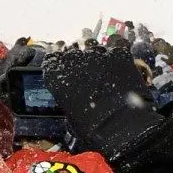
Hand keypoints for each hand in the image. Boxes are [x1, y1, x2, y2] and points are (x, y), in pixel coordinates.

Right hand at [45, 49, 168, 163]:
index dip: (58, 61)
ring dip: (95, 52)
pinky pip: (115, 44)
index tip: (63, 65)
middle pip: (73, 50)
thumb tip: (76, 96)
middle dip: (78, 57)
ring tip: (101, 60)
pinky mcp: (119, 54)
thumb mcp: (71, 116)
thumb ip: (70, 98)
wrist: (121, 126)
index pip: (51, 59)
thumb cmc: (91, 129)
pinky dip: (116, 48)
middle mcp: (74, 60)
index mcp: (56, 76)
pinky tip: (118, 54)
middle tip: (85, 66)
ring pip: (93, 45)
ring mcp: (97, 54)